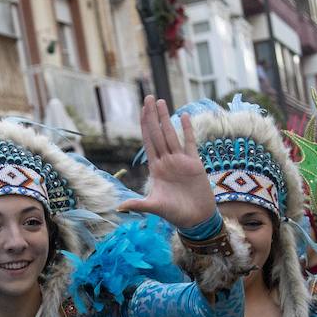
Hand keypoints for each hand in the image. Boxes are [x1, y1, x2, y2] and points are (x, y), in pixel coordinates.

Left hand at [118, 96, 215, 230]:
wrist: (196, 218)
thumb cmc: (175, 214)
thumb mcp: (155, 207)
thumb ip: (139, 204)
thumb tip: (119, 207)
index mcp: (156, 168)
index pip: (148, 142)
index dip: (144, 126)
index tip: (141, 110)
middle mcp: (167, 161)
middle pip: (157, 134)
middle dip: (152, 116)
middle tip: (148, 97)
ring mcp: (180, 161)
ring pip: (171, 135)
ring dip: (166, 118)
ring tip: (161, 101)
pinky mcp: (195, 163)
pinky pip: (189, 143)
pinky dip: (187, 130)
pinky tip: (184, 116)